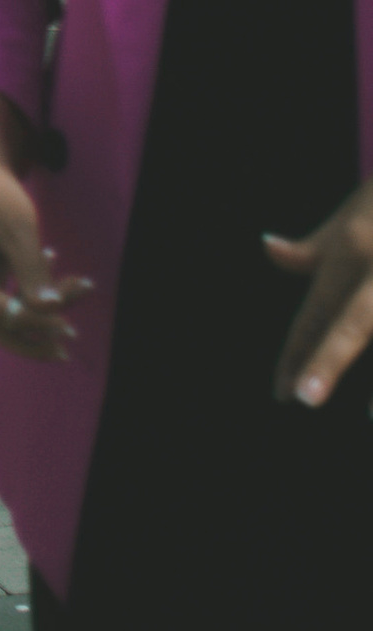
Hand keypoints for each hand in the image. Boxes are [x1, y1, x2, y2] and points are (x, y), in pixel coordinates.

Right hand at [0, 155, 89, 361]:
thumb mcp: (19, 229)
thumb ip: (33, 272)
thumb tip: (53, 311)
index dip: (33, 322)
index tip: (70, 329)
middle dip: (42, 321)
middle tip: (79, 324)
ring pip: (3, 320)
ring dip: (42, 311)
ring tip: (80, 287)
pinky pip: (2, 309)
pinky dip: (31, 300)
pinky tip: (57, 275)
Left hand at [266, 179, 372, 403]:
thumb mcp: (353, 213)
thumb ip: (315, 247)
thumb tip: (268, 248)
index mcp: (355, 247)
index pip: (319, 308)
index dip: (298, 351)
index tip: (281, 393)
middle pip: (357, 316)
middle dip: (330, 355)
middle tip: (305, 399)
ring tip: (370, 418)